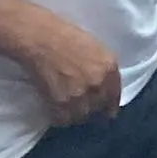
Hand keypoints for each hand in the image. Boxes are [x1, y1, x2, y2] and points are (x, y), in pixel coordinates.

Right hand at [9, 6, 123, 125]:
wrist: (41, 39)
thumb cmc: (67, 38)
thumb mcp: (96, 50)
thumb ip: (103, 70)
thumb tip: (104, 89)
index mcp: (110, 67)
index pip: (115, 97)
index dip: (109, 107)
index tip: (106, 113)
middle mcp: (99, 83)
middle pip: (98, 109)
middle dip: (91, 110)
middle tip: (80, 106)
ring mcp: (80, 94)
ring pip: (81, 117)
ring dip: (74, 115)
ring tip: (66, 108)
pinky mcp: (60, 102)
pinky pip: (63, 120)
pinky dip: (59, 118)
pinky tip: (54, 109)